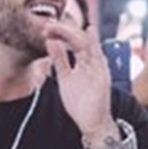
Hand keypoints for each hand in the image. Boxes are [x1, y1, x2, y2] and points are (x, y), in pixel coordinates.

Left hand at [38, 17, 114, 144]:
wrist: (92, 123)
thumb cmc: (80, 102)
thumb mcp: (65, 77)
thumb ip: (60, 60)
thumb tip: (51, 41)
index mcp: (84, 61)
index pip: (73, 40)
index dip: (60, 32)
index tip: (46, 29)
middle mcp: (92, 61)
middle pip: (79, 38)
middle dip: (63, 29)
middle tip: (47, 25)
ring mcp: (98, 67)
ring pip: (86, 42)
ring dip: (70, 33)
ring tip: (55, 27)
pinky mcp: (102, 75)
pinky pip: (96, 55)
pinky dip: (90, 43)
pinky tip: (85, 32)